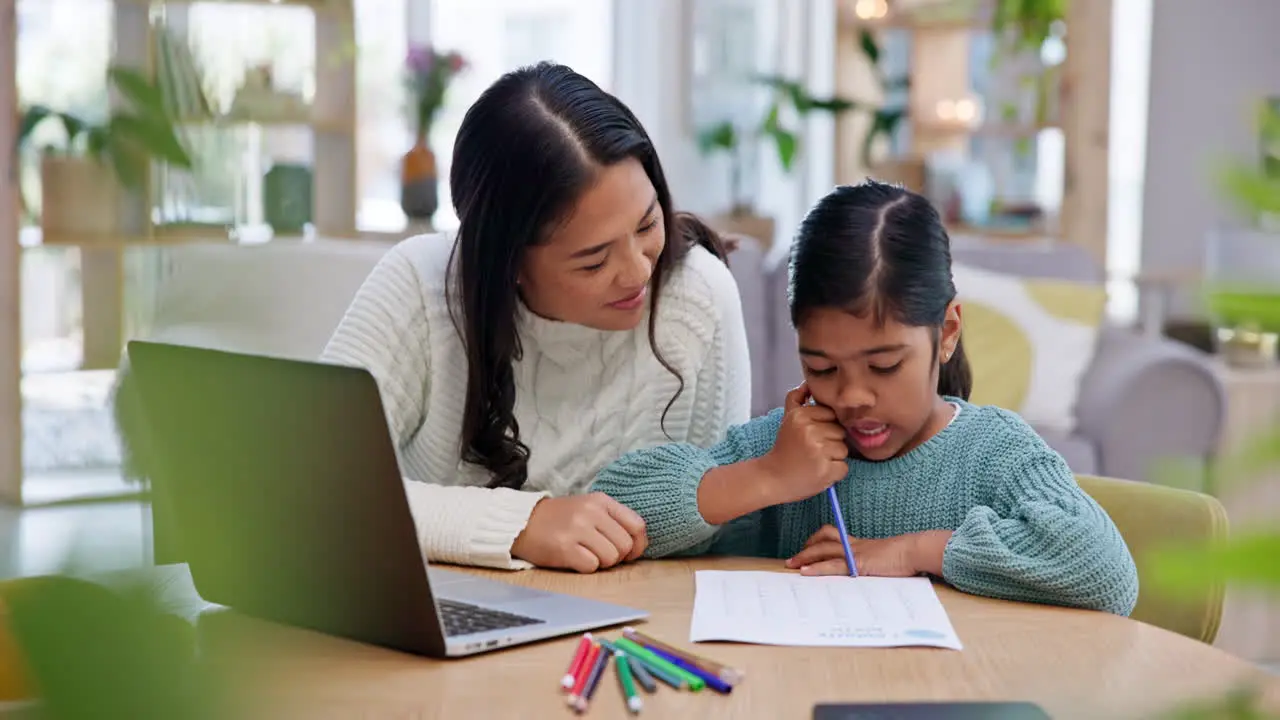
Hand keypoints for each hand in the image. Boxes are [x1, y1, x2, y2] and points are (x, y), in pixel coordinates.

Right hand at [511, 493, 647, 573]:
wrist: (522, 522)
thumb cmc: (560, 519)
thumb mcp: (589, 508)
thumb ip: (614, 522)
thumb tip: (638, 547)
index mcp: (601, 501)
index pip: (637, 525)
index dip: (638, 544)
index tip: (628, 552)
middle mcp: (591, 512)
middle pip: (625, 545)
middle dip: (617, 556)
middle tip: (600, 553)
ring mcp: (577, 529)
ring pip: (611, 558)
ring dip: (601, 563)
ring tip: (586, 554)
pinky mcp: (564, 548)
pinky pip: (592, 567)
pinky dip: (586, 568)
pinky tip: (574, 558)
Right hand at [756, 385, 848, 504]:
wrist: (772, 478)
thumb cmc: (784, 449)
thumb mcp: (787, 419)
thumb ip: (796, 399)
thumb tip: (808, 384)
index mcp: (800, 416)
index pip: (832, 415)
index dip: (824, 427)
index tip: (811, 437)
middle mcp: (809, 431)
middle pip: (840, 432)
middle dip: (830, 442)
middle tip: (812, 451)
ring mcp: (818, 451)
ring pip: (843, 450)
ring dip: (832, 458)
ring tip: (814, 461)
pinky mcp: (825, 470)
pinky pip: (843, 468)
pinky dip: (834, 473)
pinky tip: (818, 472)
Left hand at [784, 525, 952, 576]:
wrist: (914, 551)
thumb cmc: (904, 556)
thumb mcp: (884, 558)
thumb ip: (873, 562)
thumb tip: (869, 571)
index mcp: (859, 543)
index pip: (832, 535)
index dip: (817, 539)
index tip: (806, 547)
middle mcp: (853, 545)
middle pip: (823, 540)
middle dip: (805, 549)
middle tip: (792, 558)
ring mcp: (854, 553)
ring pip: (823, 551)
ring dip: (805, 557)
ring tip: (791, 565)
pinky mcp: (857, 564)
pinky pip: (832, 565)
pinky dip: (816, 568)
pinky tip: (805, 572)